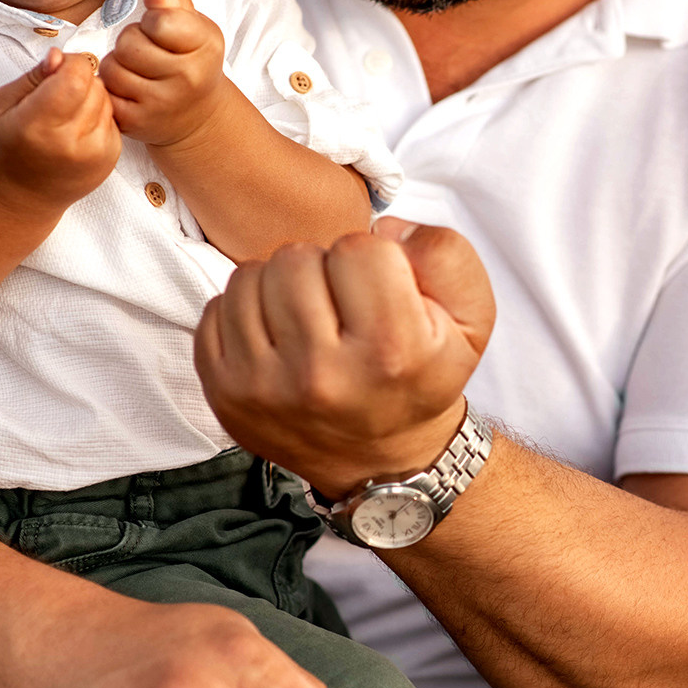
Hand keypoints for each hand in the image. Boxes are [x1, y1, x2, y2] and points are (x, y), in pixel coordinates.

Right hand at [0, 46, 119, 213]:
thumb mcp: (5, 103)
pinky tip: (78, 128)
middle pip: (95, 85)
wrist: (22, 193)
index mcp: (38, 125)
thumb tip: (60, 56)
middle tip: (59, 93)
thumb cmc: (9, 143)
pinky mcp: (111, 158)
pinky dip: (98, 116)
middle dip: (80, 79)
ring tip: (67, 113)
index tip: (57, 71)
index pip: (76, 76)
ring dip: (91, 97)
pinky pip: (113, 118)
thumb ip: (35, 75)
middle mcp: (71, 142)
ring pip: (108, 100)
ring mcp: (96, 153)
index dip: (70, 63)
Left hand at [100, 0, 228, 146]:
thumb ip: (175, 2)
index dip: (153, 20)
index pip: (160, 20)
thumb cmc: (192, 62)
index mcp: (205, 48)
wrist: (199, 116)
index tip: (161, 29)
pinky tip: (129, 89)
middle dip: (132, 41)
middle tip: (148, 52)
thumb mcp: (196, 28)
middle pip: (129, 42)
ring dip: (119, 64)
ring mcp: (161, 103)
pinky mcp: (136, 122)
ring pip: (113, 67)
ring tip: (137, 70)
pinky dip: (112, 87)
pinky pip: (105, 91)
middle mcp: (187, 78)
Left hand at [194, 219, 496, 493]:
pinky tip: (278, 336)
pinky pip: (216, 309)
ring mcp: (264, 387)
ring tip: (310, 316)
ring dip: (281, 285)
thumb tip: (382, 228)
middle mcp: (322, 374)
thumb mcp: (471, 318)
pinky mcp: (224, 393)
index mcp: (390, 351)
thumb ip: (445, 254)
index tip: (379, 290)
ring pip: (251, 276)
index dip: (373, 258)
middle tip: (342, 304)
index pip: (358, 248)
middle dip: (322, 268)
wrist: (383, 459)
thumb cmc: (424, 374)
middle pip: (297, 257)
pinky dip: (246, 312)